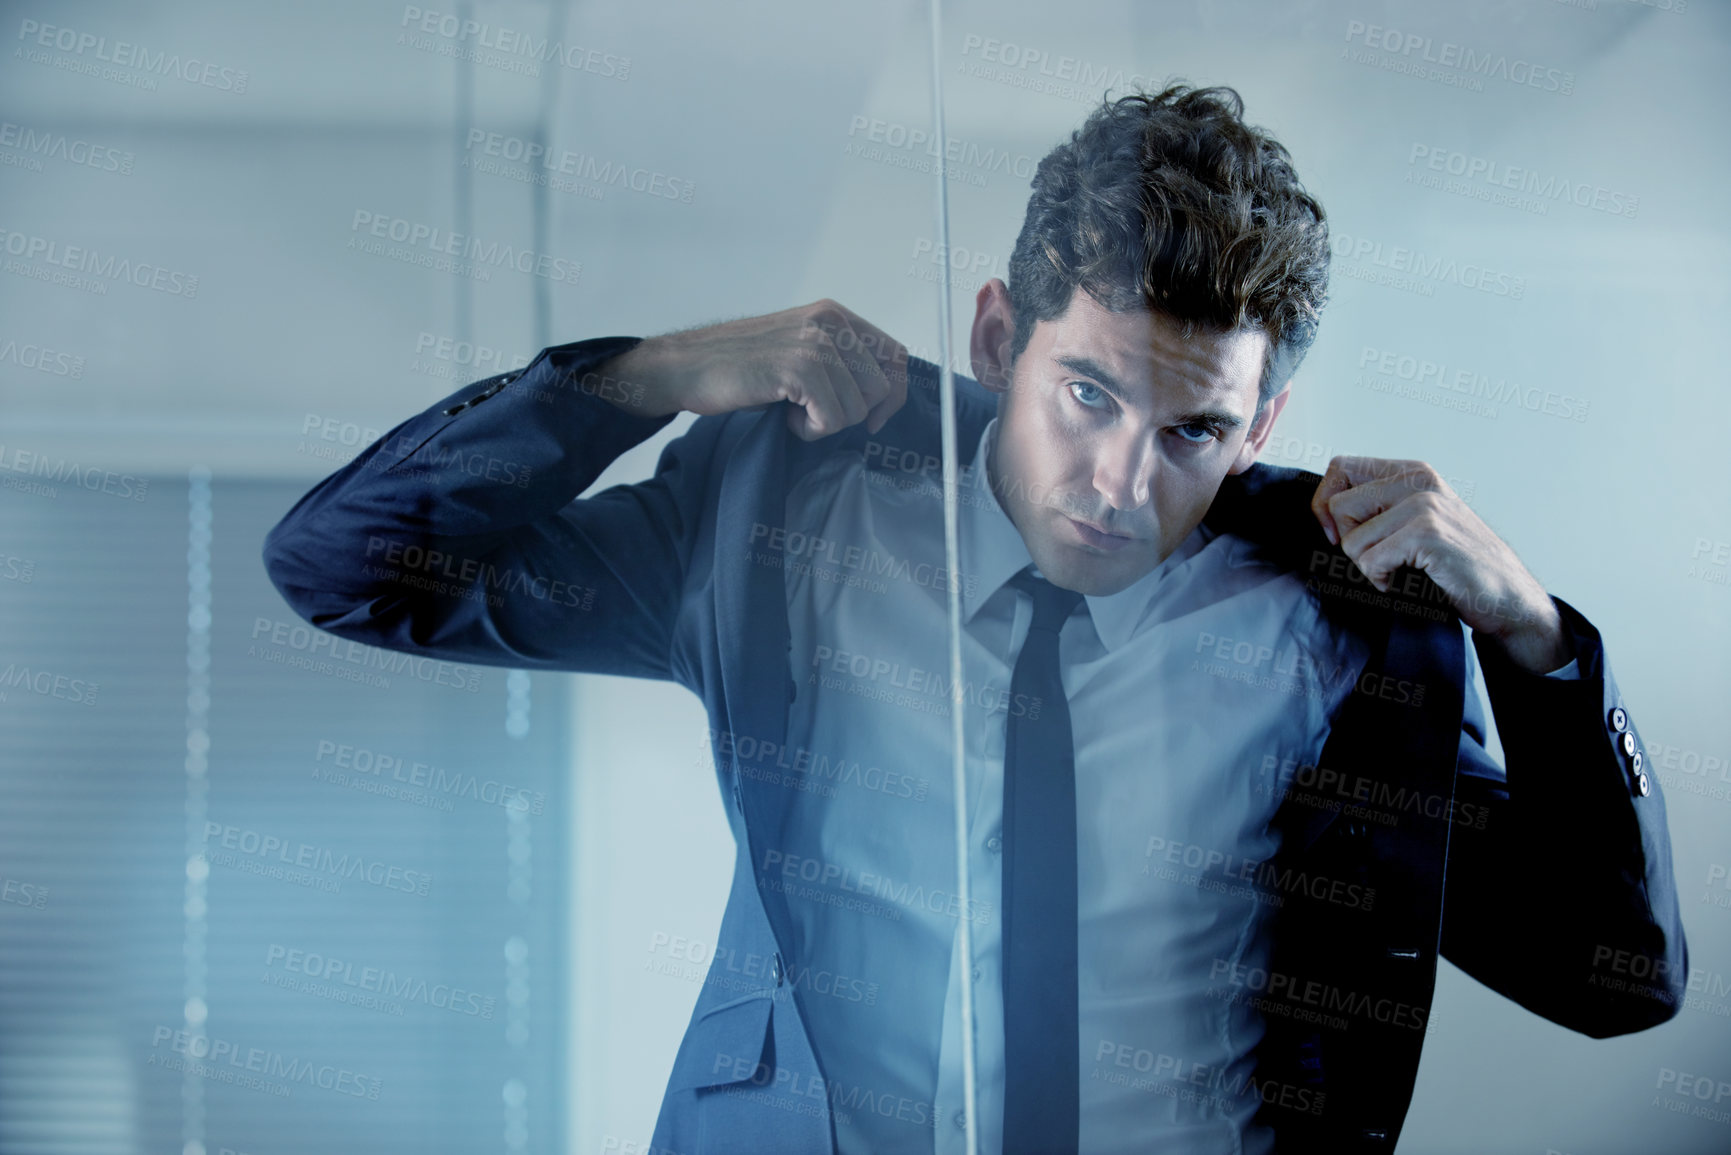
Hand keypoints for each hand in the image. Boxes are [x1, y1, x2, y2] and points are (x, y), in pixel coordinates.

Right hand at [596, 299, 909, 438]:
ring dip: (826, 424)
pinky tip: (786, 418)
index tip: (871, 419)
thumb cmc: (740, 367)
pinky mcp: (799, 367)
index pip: (895, 355)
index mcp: (835, 315)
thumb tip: (883, 397)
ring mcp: (815, 342)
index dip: (892, 394)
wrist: (687, 367)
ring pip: (857, 408)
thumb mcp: (799, 350)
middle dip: (853, 415)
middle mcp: (830, 321)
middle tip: (813, 414)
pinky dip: (810, 431)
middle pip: (881, 387)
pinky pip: (832, 419)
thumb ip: (840, 360)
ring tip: (792, 411)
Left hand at [1310, 456, 1570, 672]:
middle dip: (1350, 542)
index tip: (1340, 534)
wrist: (1506, 597)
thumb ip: (1378, 506)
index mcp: (1412, 472)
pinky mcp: (1427, 533)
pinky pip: (1369, 561)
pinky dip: (1382, 580)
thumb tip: (1323, 510)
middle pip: (1338, 506)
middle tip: (1382, 557)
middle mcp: (1418, 480)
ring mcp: (1424, 504)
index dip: (1326, 504)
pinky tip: (1408, 581)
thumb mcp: (1414, 522)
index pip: (1339, 467)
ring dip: (1369, 567)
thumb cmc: (1453, 565)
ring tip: (1403, 570)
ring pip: (1352, 540)